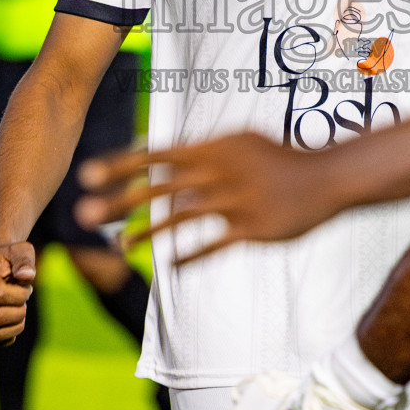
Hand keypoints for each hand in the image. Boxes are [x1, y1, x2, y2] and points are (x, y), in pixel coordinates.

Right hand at [0, 242, 36, 345]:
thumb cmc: (11, 258)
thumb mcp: (21, 251)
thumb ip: (25, 261)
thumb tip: (26, 276)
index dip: (20, 295)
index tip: (26, 287)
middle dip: (18, 313)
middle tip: (24, 303)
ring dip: (15, 327)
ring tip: (20, 314)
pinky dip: (8, 338)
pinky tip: (15, 325)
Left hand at [72, 132, 337, 264]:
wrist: (326, 177)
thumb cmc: (278, 159)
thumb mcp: (239, 144)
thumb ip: (201, 153)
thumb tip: (162, 165)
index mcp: (214, 147)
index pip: (157, 153)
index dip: (120, 164)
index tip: (86, 175)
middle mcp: (220, 171)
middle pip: (160, 187)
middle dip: (119, 201)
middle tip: (83, 216)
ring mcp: (236, 200)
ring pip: (181, 218)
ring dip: (146, 233)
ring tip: (120, 247)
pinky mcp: (252, 228)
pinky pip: (214, 245)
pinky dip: (191, 255)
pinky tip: (170, 265)